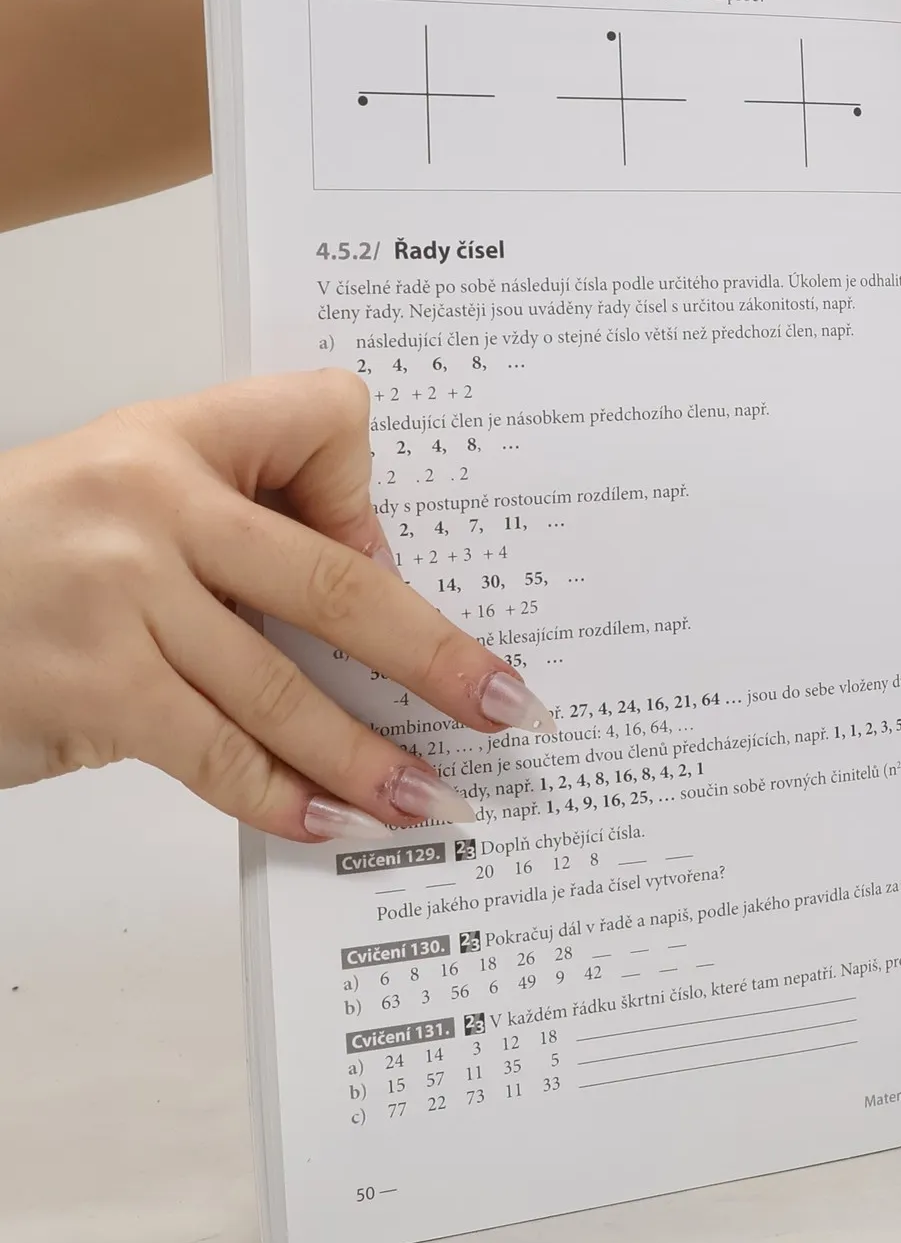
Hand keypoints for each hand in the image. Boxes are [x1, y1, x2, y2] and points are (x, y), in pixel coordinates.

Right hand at [0, 370, 554, 841]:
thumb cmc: (14, 556)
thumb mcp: (120, 496)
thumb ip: (237, 526)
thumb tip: (367, 577)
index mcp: (175, 438)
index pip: (320, 420)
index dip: (372, 492)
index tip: (406, 563)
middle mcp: (153, 503)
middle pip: (339, 585)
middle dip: (438, 657)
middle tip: (509, 705)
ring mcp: (119, 596)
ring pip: (285, 687)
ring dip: (369, 756)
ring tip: (432, 796)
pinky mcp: (91, 685)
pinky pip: (216, 751)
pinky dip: (280, 794)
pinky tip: (330, 821)